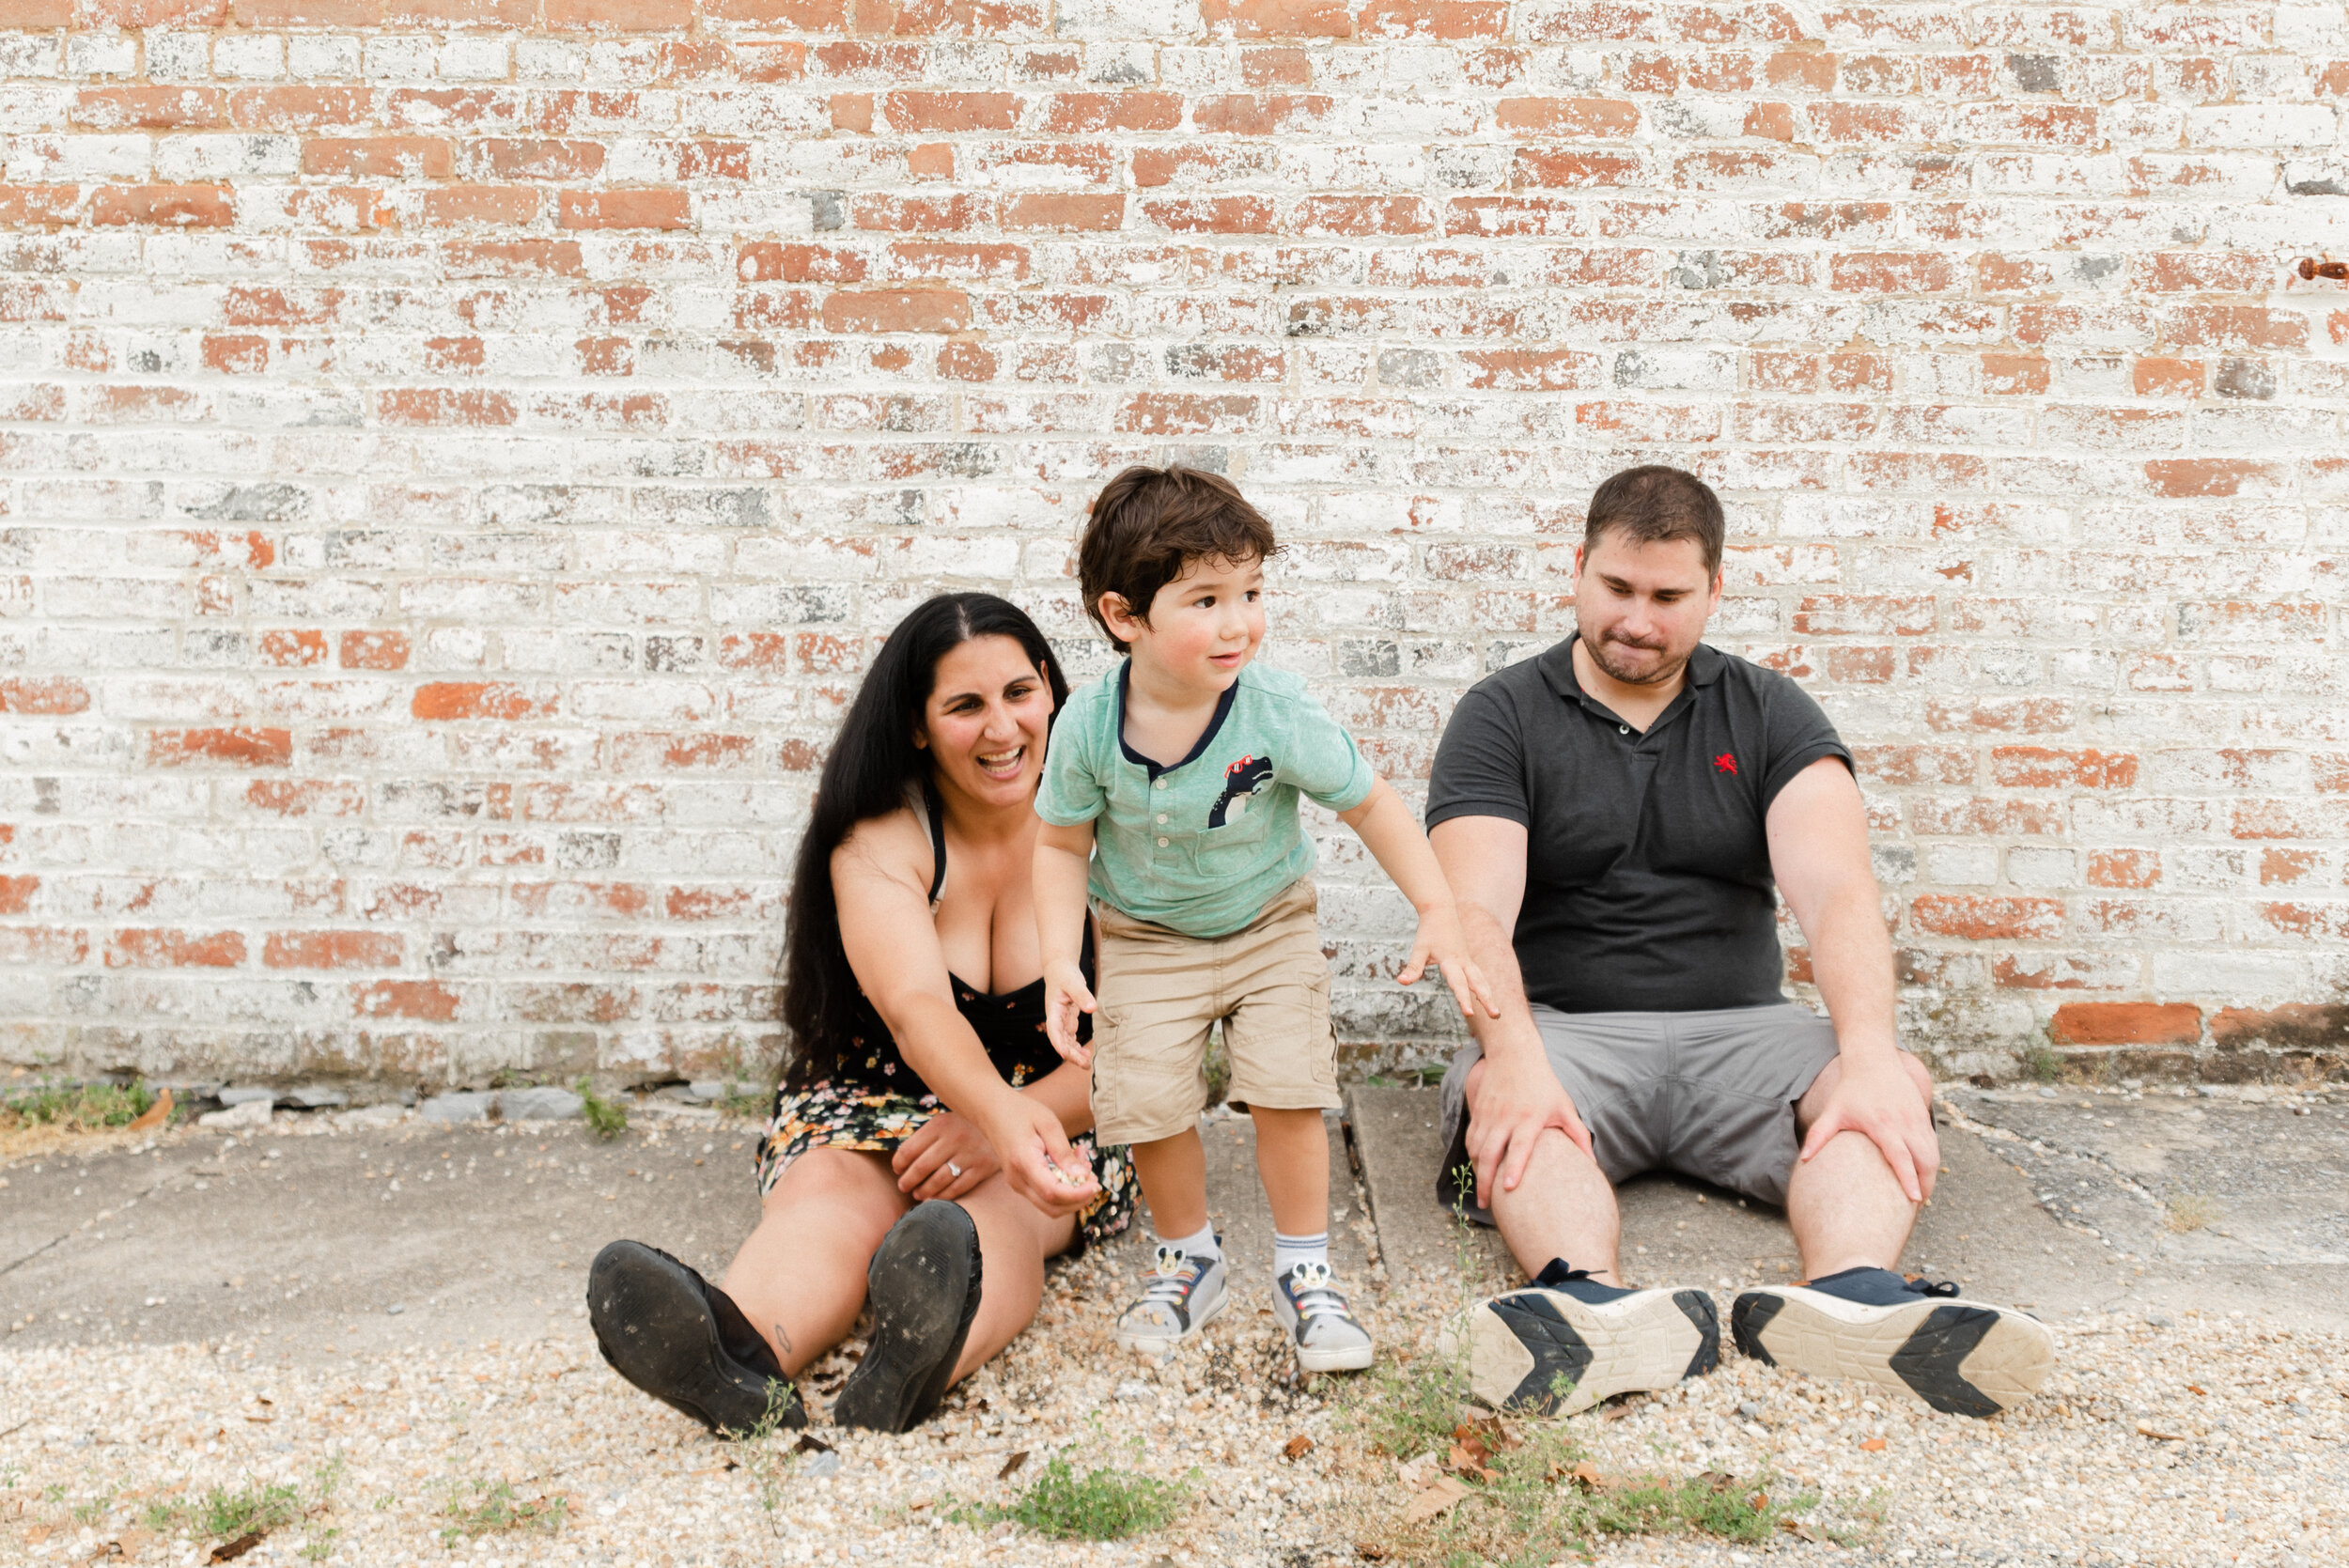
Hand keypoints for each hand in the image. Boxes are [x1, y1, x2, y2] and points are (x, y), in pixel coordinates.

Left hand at [890, 1111, 997, 1202]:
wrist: (1003, 1123)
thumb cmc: (965, 1126)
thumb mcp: (945, 1122)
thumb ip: (925, 1137)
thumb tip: (901, 1162)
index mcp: (940, 1125)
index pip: (909, 1150)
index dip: (898, 1164)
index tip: (897, 1170)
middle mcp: (954, 1138)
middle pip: (921, 1167)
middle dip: (908, 1181)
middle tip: (903, 1186)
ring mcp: (970, 1154)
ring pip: (938, 1181)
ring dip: (923, 1191)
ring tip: (918, 1194)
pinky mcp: (983, 1168)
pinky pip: (957, 1188)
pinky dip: (943, 1196)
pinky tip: (935, 1197)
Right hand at [985, 1093, 1100, 1218]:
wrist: (992, 1111)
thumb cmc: (1020, 1112)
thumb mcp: (1048, 1123)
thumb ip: (1063, 1151)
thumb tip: (1081, 1176)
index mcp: (1023, 1162)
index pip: (1053, 1192)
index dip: (1077, 1194)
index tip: (1095, 1185)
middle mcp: (1018, 1180)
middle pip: (1053, 1208)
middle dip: (1079, 1199)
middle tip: (1094, 1178)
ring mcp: (1017, 1184)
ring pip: (1050, 1206)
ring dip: (1072, 1194)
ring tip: (1083, 1167)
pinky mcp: (1021, 1183)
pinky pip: (1045, 1196)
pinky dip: (1063, 1189)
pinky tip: (1070, 1167)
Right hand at [1041, 958, 1095, 1066]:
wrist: (1060, 969)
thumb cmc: (1065, 974)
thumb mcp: (1074, 982)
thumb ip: (1082, 995)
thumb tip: (1092, 1008)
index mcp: (1053, 1010)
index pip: (1053, 1031)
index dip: (1059, 1043)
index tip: (1065, 1055)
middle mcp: (1055, 1018)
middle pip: (1061, 1040)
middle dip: (1071, 1053)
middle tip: (1085, 1064)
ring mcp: (1061, 1021)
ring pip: (1066, 1041)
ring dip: (1074, 1053)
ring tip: (1087, 1063)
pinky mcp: (1067, 1020)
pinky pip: (1070, 1037)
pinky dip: (1076, 1046)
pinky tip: (1085, 1053)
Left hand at [1396, 904, 1500, 1020]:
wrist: (1440, 910)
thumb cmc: (1429, 931)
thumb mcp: (1419, 949)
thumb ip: (1413, 967)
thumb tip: (1401, 982)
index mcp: (1451, 961)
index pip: (1459, 984)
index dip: (1464, 999)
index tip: (1469, 1014)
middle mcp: (1463, 962)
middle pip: (1478, 984)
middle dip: (1487, 1000)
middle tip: (1496, 1016)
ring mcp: (1467, 961)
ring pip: (1481, 980)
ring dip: (1488, 996)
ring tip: (1496, 1015)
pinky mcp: (1467, 960)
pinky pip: (1479, 976)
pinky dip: (1484, 988)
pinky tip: (1486, 998)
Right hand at [1464, 1048, 1590, 1210]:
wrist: (1514, 1054)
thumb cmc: (1544, 1084)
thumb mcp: (1565, 1107)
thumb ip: (1579, 1136)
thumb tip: (1592, 1165)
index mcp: (1529, 1117)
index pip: (1519, 1146)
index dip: (1513, 1168)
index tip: (1508, 1188)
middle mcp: (1506, 1117)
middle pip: (1490, 1153)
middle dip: (1485, 1182)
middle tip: (1487, 1205)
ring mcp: (1488, 1114)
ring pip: (1476, 1148)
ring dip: (1477, 1172)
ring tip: (1482, 1193)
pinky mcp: (1478, 1111)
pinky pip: (1471, 1139)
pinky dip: (1471, 1156)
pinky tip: (1477, 1169)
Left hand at [1798, 1050, 1937, 1203]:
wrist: (1874, 1061)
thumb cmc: (1852, 1089)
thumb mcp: (1833, 1110)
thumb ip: (1819, 1135)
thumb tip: (1803, 1160)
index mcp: (1883, 1124)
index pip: (1901, 1156)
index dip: (1909, 1179)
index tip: (1915, 1200)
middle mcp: (1905, 1123)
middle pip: (1925, 1160)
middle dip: (1925, 1185)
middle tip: (1915, 1207)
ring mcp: (1917, 1120)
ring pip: (1933, 1154)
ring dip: (1930, 1175)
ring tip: (1920, 1196)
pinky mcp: (1924, 1117)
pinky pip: (1933, 1145)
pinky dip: (1931, 1162)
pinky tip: (1923, 1176)